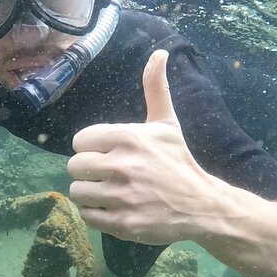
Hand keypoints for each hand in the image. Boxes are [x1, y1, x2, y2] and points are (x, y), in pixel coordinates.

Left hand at [67, 49, 218, 244]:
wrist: (202, 205)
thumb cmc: (178, 162)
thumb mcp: (166, 124)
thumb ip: (156, 89)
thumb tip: (159, 53)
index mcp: (127, 137)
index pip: (80, 141)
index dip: (91, 149)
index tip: (107, 154)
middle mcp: (121, 165)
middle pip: (74, 167)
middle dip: (87, 171)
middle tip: (106, 175)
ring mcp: (121, 196)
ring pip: (77, 192)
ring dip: (89, 193)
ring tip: (108, 193)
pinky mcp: (122, 223)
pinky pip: (87, 215)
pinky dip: (95, 214)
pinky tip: (112, 209)